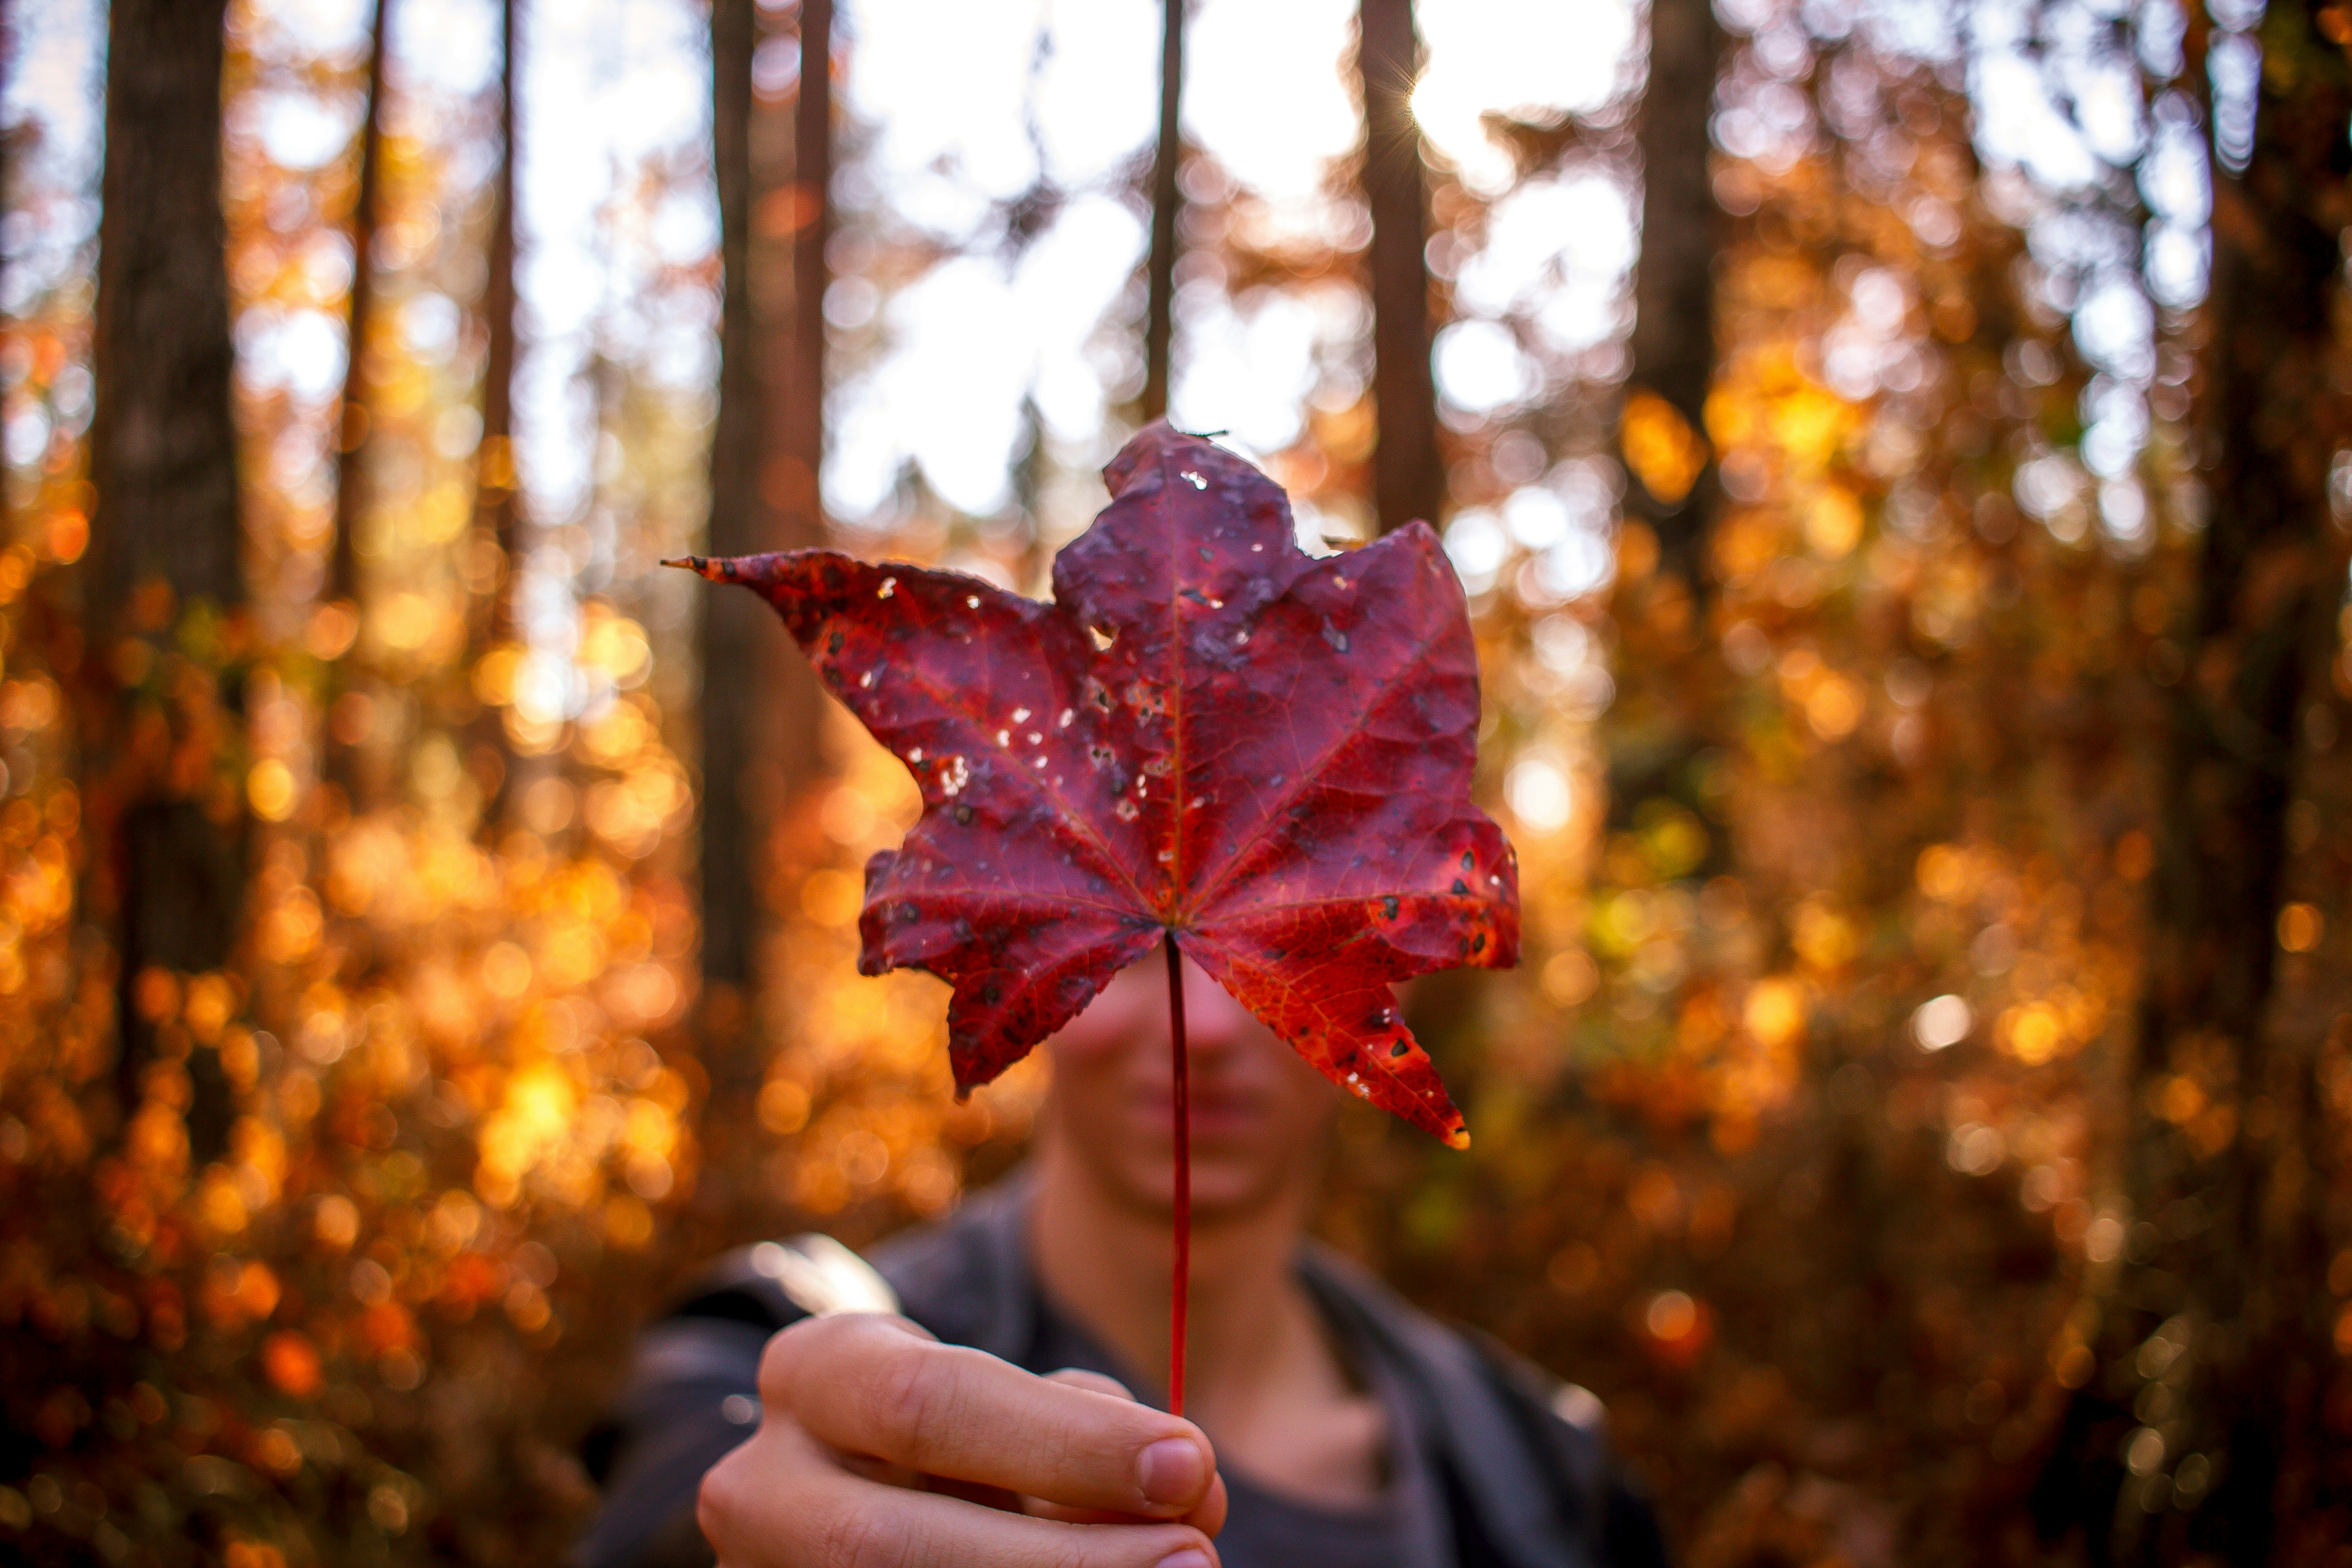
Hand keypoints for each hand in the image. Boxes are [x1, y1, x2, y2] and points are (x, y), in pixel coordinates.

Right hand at [699, 1312, 1225, 1567]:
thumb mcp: (1020, 1408)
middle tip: (1194, 1559)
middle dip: (1061, 1562)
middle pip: (888, 1544)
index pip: (925, 1404)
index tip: (1189, 1463)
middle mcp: (762, 1482)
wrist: (861, 1491)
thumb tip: (1194, 1486)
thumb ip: (1091, 1438)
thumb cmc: (971, 1441)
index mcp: (818, 1372)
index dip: (1063, 1444)